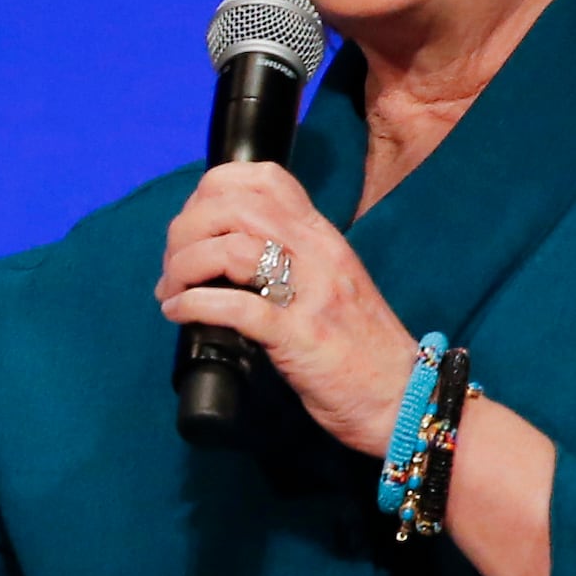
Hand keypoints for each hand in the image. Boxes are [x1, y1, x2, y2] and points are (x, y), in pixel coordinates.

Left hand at [154, 162, 427, 463]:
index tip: (192, 225)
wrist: (405, 398)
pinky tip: (179, 313)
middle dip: (185, 231)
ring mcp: (311, 293)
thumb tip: (227, 254)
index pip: (265, 177)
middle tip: (172, 268)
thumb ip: (292, 261)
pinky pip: (237, 306)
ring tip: (170, 293)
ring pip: (230, 249)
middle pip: (234, 208)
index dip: (212, 190)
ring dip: (183, 267)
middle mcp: (318, 253)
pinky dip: (194, 305)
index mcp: (323, 237)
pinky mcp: (301, 336)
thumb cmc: (360, 349)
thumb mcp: (330, 285)